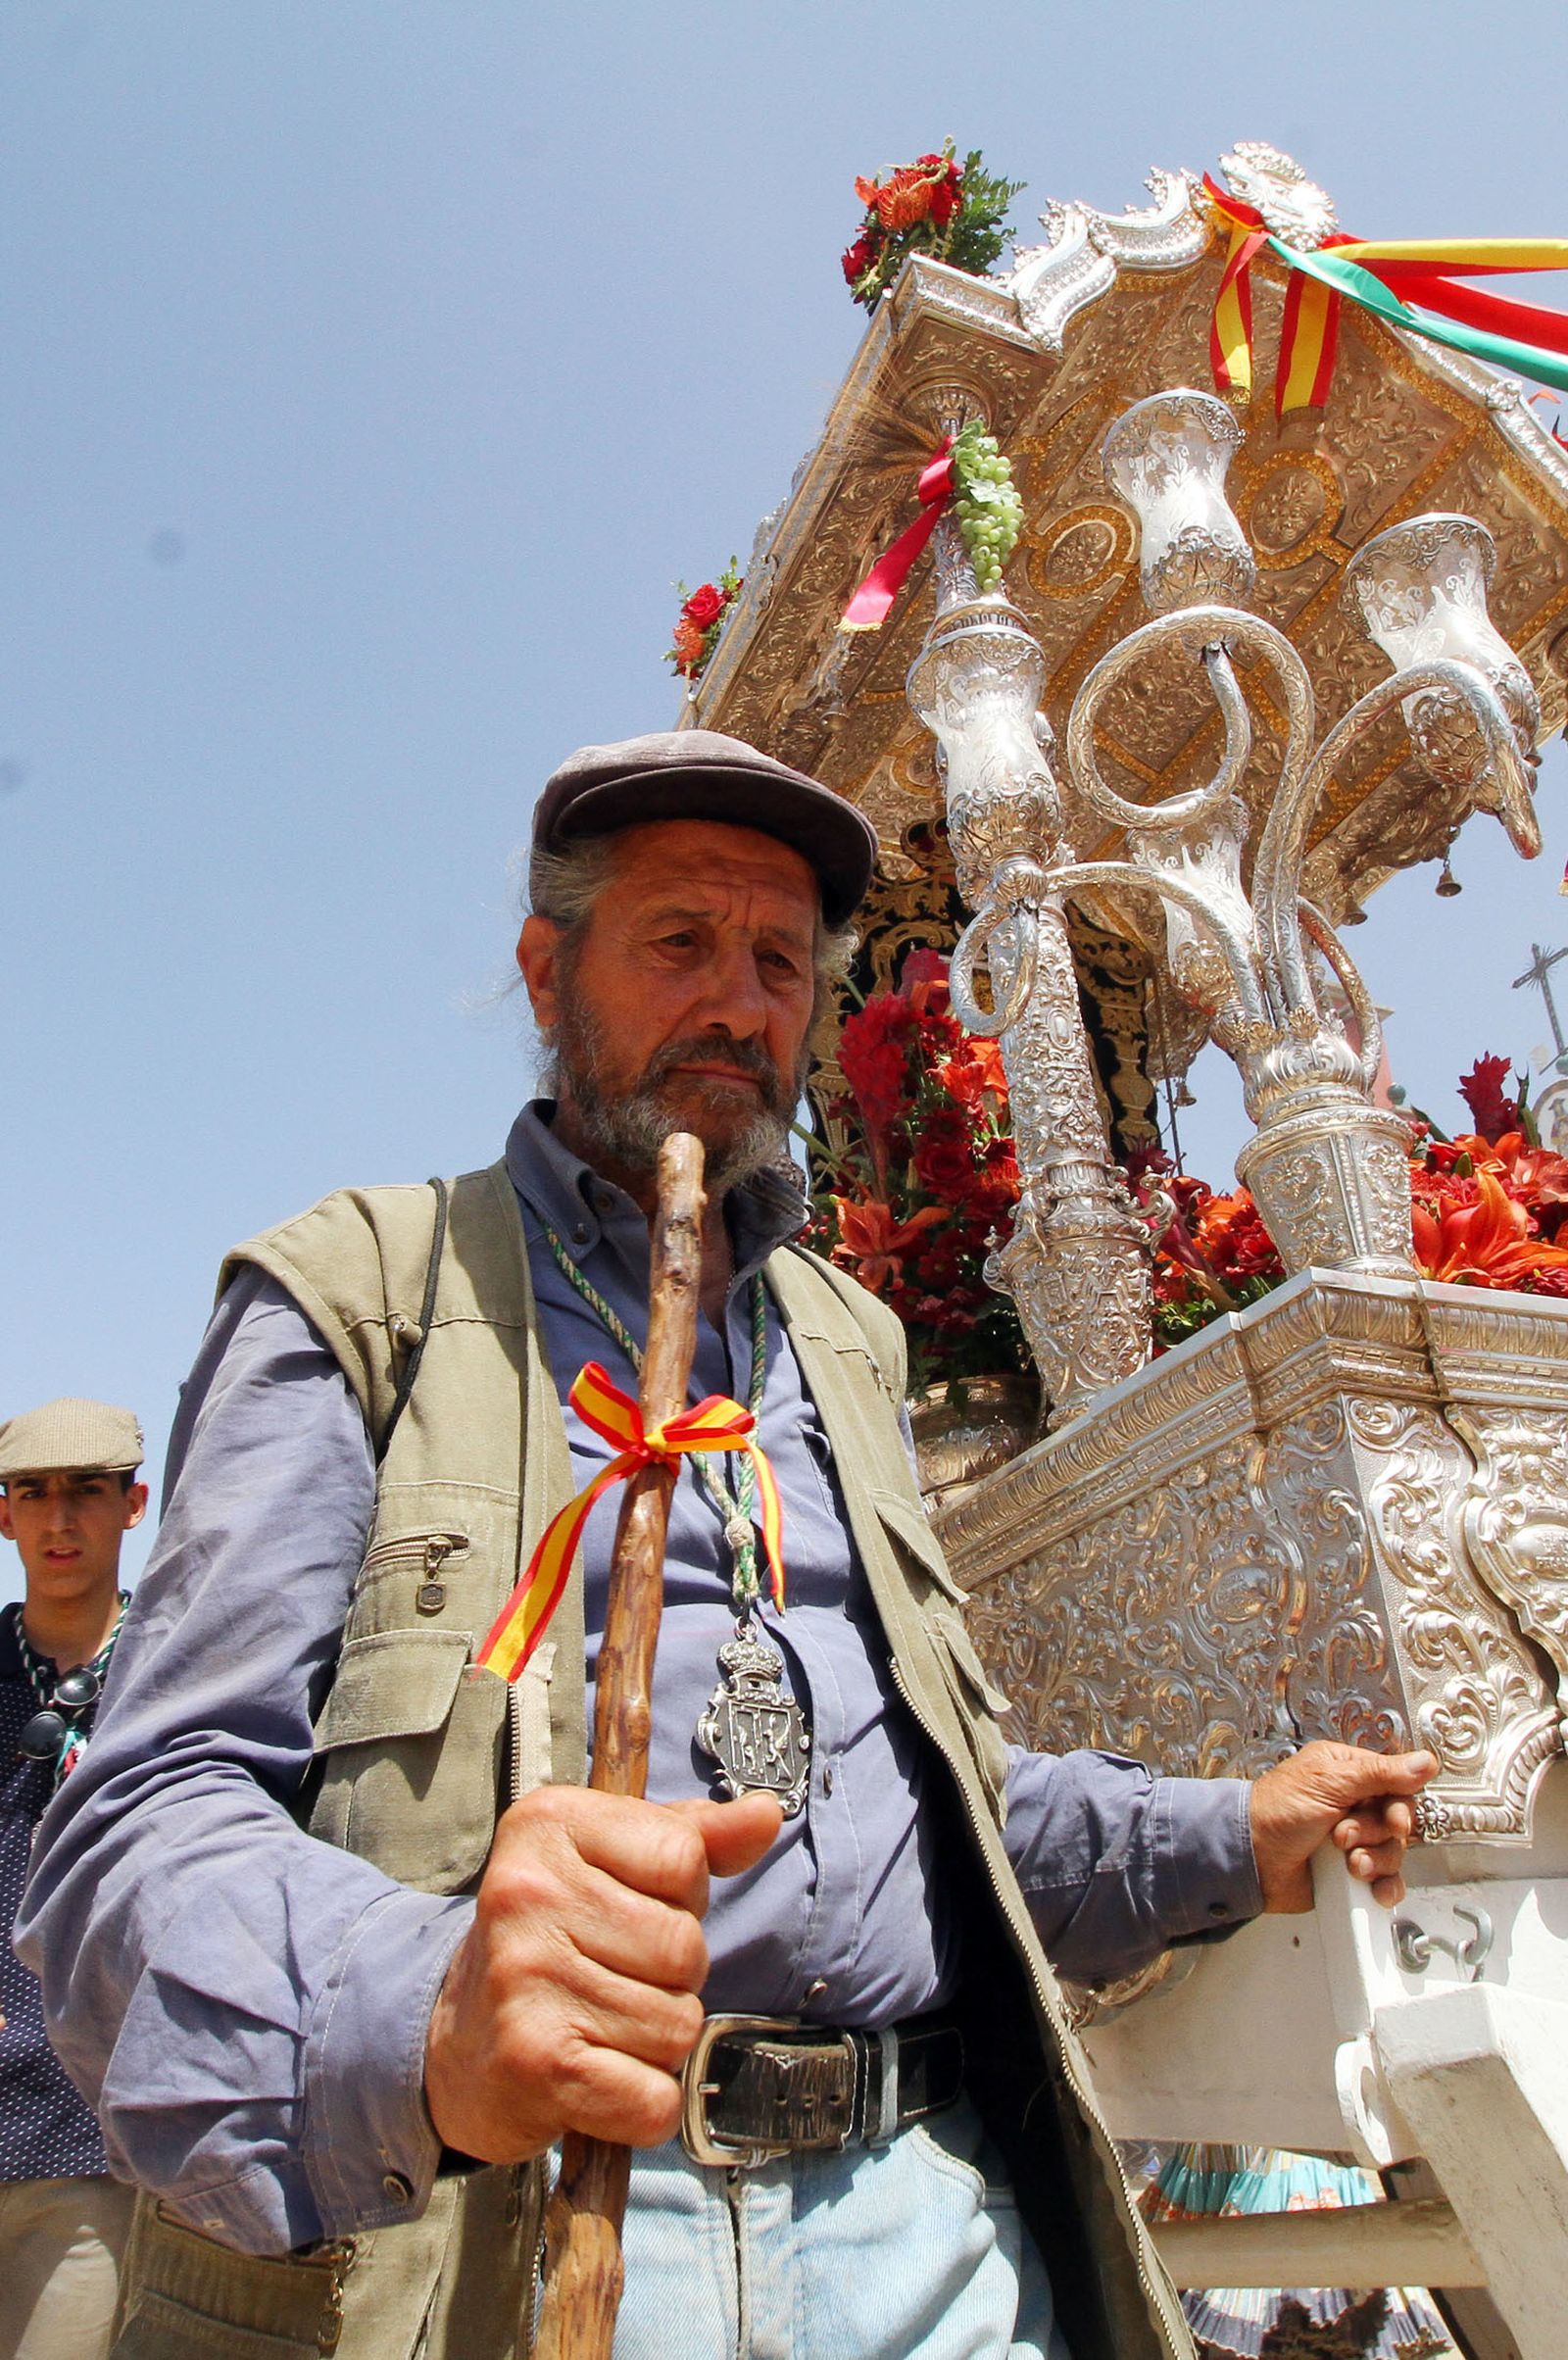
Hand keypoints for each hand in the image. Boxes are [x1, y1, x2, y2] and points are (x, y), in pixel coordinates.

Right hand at [423, 1783, 780, 2163]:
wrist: (453, 2046)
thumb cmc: (554, 1943)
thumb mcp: (612, 1863)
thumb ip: (693, 1837)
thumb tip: (767, 1813)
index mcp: (549, 1824)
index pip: (684, 1857)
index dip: (682, 1898)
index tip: (632, 1912)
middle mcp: (528, 1892)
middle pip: (685, 1947)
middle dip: (671, 1978)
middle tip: (612, 1980)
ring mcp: (527, 1977)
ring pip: (677, 2026)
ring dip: (654, 2043)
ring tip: (599, 2027)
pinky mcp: (535, 2062)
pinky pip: (653, 2098)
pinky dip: (641, 2106)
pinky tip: (596, 2077)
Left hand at [1249, 1741, 1436, 1911]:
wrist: (1251, 1860)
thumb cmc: (1275, 1812)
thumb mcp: (1328, 1783)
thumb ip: (1379, 1773)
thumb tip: (1424, 1762)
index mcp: (1348, 1773)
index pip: (1397, 1784)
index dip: (1399, 1805)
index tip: (1390, 1818)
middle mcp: (1355, 1805)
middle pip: (1398, 1821)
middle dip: (1376, 1833)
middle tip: (1345, 1837)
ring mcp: (1354, 1840)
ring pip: (1394, 1852)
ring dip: (1375, 1860)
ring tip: (1347, 1862)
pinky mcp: (1352, 1872)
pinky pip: (1386, 1881)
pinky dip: (1384, 1886)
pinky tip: (1371, 1888)